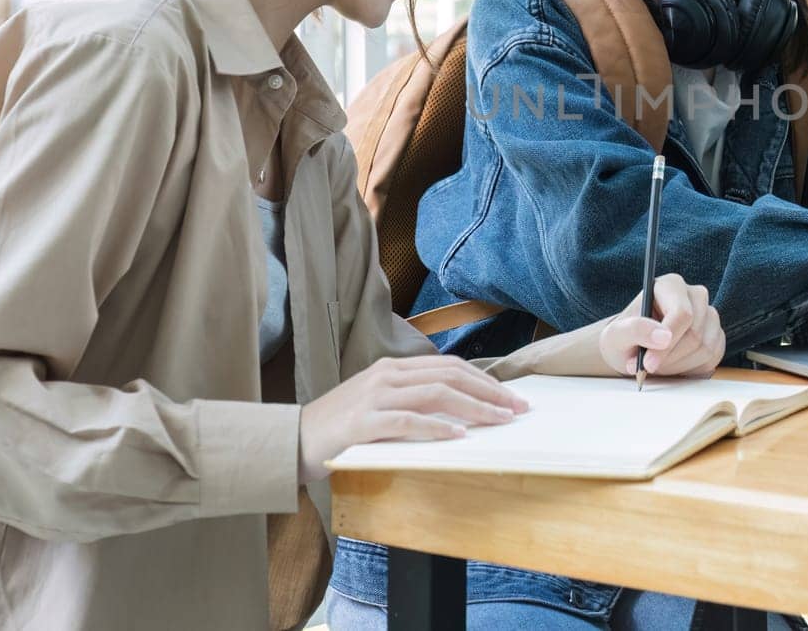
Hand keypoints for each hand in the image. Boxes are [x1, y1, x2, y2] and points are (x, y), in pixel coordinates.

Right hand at [297, 355, 528, 483]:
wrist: (289, 441)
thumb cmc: (339, 429)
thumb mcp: (379, 406)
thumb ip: (412, 403)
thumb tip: (460, 413)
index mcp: (393, 368)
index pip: (450, 366)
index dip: (484, 380)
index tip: (511, 398)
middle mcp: (387, 375)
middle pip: (450, 376)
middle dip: (490, 392)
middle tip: (518, 409)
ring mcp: (374, 396)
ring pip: (436, 394)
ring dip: (474, 408)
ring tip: (500, 421)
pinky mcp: (363, 422)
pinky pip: (408, 421)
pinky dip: (437, 428)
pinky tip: (458, 436)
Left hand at [598, 272, 724, 378]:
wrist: (632, 350)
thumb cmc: (623, 339)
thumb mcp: (616, 335)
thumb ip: (635, 330)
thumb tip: (662, 337)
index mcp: (671, 285)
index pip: (682, 313)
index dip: (667, 342)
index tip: (648, 363)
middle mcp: (695, 296)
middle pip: (695, 333)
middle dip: (669, 357)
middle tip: (648, 367)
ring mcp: (709, 316)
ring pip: (705, 348)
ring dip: (678, 365)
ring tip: (659, 364)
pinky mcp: (717, 336)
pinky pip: (712, 358)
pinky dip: (691, 369)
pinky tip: (673, 365)